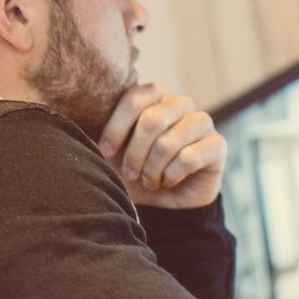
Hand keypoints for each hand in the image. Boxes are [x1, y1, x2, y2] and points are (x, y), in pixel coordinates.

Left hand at [95, 83, 226, 209]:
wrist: (166, 200)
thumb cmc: (136, 169)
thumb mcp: (114, 153)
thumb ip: (102, 136)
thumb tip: (81, 127)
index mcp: (154, 98)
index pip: (134, 98)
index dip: (116, 127)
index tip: (105, 152)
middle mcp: (179, 104)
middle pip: (152, 120)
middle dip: (135, 154)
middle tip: (130, 174)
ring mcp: (202, 122)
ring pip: (170, 141)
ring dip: (153, 168)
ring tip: (149, 180)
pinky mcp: (217, 145)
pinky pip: (190, 157)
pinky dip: (171, 175)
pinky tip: (168, 181)